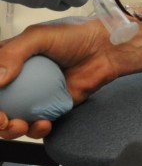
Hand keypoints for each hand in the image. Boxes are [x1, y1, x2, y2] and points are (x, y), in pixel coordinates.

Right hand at [0, 16, 122, 139]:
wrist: (107, 48)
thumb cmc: (76, 35)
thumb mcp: (39, 36)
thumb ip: (13, 53)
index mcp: (9, 60)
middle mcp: (19, 80)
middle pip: (0, 105)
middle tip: (4, 120)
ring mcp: (35, 95)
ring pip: (12, 120)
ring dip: (10, 130)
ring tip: (20, 125)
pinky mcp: (52, 107)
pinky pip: (37, 124)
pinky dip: (36, 129)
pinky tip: (43, 123)